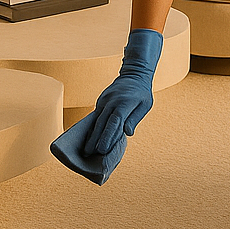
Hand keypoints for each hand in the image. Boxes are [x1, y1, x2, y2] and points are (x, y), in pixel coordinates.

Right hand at [84, 28, 164, 155]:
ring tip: (84, 149)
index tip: (102, 149)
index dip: (108, 136)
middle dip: (95, 139)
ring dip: (90, 135)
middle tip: (88, 154)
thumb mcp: (145, 105)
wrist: (133, 74)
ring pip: (96, 120)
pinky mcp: (100, 101)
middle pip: (102, 123)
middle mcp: (112, 102)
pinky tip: (87, 138)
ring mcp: (104, 101)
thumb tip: (127, 132)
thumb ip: (135, 118)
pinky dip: (91, 128)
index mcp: (124, 103)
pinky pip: (95, 116)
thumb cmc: (142, 93)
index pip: (115, 122)